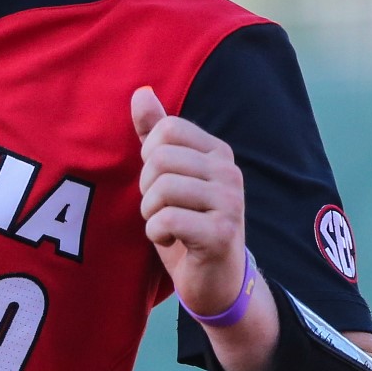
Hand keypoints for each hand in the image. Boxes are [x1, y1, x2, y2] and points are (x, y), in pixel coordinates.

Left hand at [131, 85, 249, 315]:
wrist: (214, 279)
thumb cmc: (187, 222)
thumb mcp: (168, 175)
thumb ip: (154, 135)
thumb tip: (141, 91)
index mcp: (218, 153)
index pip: (167, 128)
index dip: (149, 156)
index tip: (160, 181)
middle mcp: (230, 173)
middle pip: (160, 158)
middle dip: (147, 187)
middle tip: (161, 208)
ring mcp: (230, 203)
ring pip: (162, 188)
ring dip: (151, 212)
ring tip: (167, 225)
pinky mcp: (222, 234)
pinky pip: (167, 220)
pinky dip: (155, 233)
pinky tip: (170, 240)